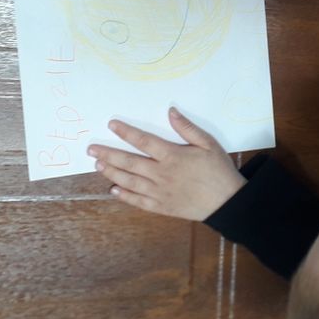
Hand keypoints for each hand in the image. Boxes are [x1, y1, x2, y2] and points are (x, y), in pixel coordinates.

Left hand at [88, 107, 247, 221]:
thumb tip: (171, 112)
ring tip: (98, 164)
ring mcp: (159, 192)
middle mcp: (161, 174)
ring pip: (129, 181)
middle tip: (91, 149)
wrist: (227, 202)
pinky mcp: (161, 207)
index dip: (126, 132)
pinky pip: (138, 201)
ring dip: (112, 172)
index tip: (111, 124)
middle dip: (108, 154)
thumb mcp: (208, 144)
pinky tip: (113, 190)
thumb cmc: (219, 170)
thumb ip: (188, 128)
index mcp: (173, 156)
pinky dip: (124, 196)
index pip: (144, 141)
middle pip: (129, 162)